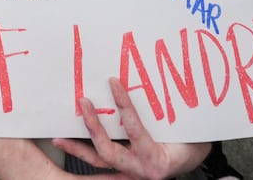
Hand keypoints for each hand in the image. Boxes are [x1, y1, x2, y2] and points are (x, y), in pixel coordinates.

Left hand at [52, 78, 209, 179]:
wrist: (193, 160)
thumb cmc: (193, 143)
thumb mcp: (188, 129)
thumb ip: (173, 113)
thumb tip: (162, 82)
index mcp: (157, 160)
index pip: (135, 130)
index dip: (124, 106)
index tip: (113, 83)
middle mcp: (140, 170)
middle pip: (109, 151)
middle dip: (93, 127)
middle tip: (84, 102)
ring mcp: (130, 172)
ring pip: (99, 161)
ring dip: (78, 149)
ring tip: (59, 137)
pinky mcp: (124, 171)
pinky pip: (102, 164)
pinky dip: (84, 154)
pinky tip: (70, 144)